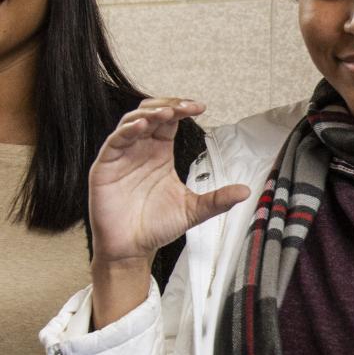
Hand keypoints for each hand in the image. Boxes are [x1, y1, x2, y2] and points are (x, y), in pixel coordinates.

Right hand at [89, 97, 248, 265]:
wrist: (132, 249)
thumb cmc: (156, 227)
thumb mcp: (193, 210)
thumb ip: (218, 199)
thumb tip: (246, 191)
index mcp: (160, 154)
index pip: (170, 121)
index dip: (182, 110)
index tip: (201, 108)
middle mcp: (141, 150)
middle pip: (151, 113)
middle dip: (169, 106)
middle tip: (188, 107)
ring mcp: (122, 156)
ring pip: (132, 121)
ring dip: (150, 113)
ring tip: (168, 112)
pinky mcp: (105, 166)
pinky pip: (115, 141)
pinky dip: (128, 130)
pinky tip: (143, 126)